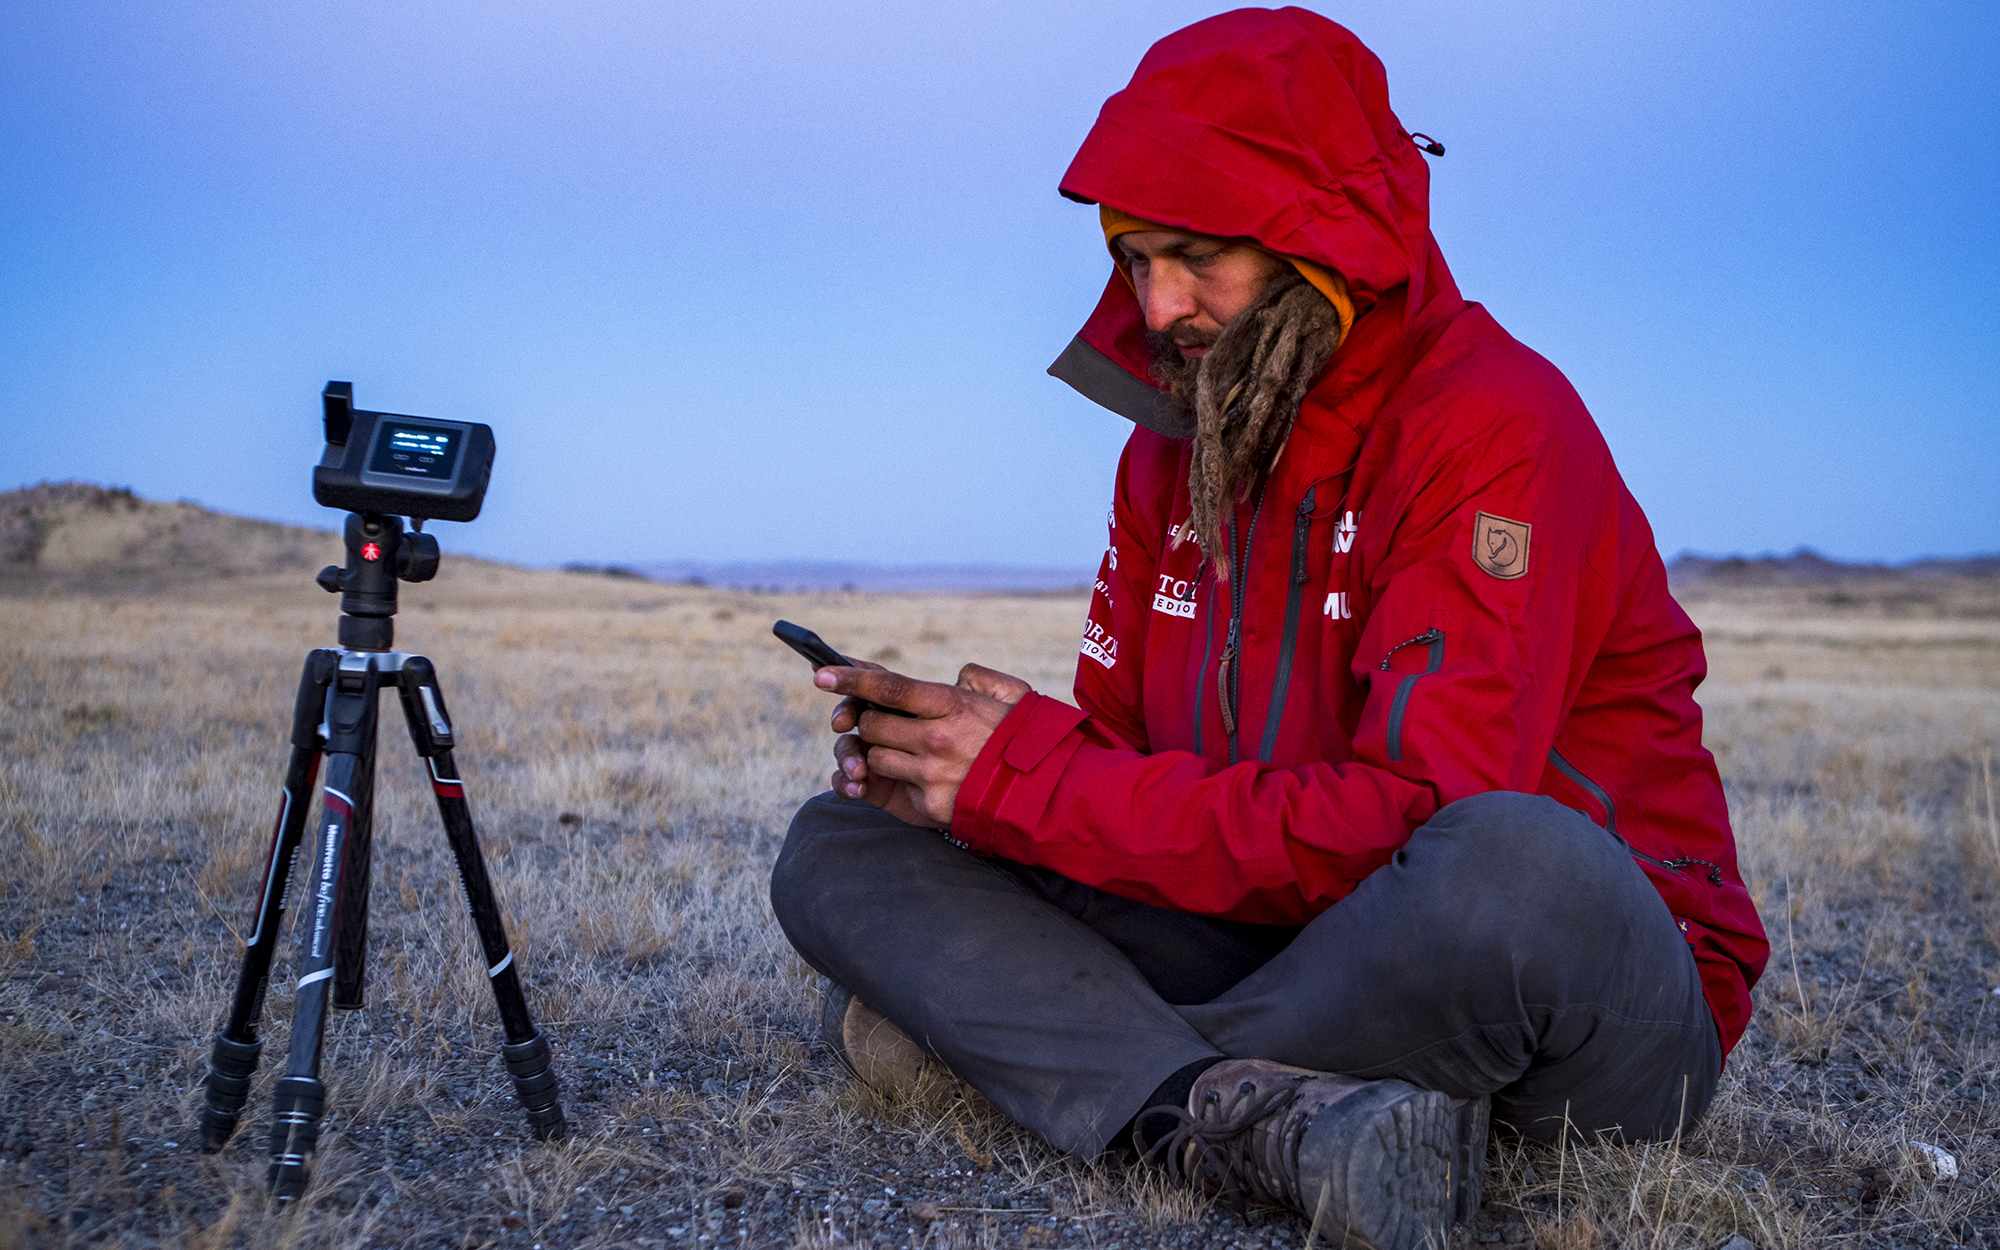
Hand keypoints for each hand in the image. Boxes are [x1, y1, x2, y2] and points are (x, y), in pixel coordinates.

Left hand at [823, 663, 1031, 826]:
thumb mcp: (1012, 696)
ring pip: (875, 757)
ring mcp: (930, 775)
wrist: (1049, 796)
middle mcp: (936, 739)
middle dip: (870, 721)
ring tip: (912, 753)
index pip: (890, 686)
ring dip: (883, 752)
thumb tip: (957, 676)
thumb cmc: (1028, 740)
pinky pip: (893, 787)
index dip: (851, 678)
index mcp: (953, 705)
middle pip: (872, 724)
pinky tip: (922, 778)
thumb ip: (979, 679)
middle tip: (884, 720)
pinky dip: (900, 781)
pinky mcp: (928, 806)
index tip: (820, 673)